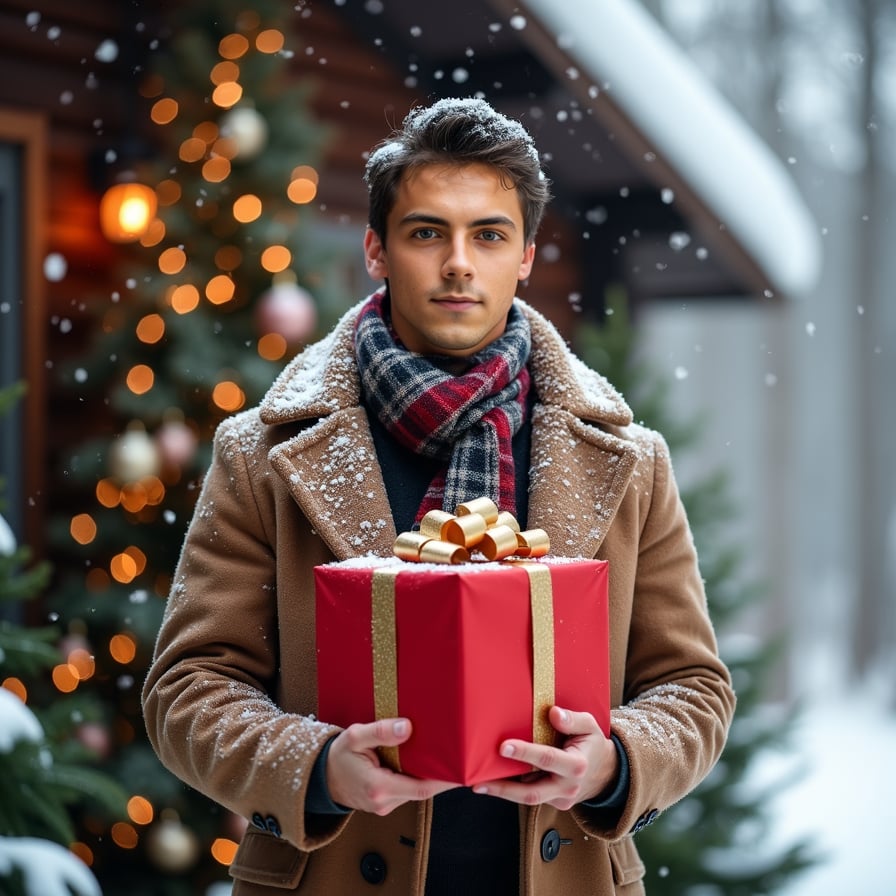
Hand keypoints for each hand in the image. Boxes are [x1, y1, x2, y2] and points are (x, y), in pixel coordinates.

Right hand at [326, 718, 457, 815]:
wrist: (322, 777)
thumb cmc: (339, 755)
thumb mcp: (356, 736)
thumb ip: (381, 732)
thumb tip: (407, 727)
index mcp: (378, 787)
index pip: (420, 788)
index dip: (443, 780)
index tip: (459, 769)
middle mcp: (383, 801)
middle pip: (422, 791)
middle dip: (439, 776)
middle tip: (458, 757)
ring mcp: (384, 805)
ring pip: (415, 792)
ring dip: (428, 777)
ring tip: (443, 756)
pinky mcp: (385, 804)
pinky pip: (406, 792)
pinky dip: (416, 779)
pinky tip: (422, 763)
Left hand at [473, 706, 617, 810]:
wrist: (606, 772)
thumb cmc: (592, 744)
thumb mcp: (590, 726)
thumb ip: (573, 720)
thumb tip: (553, 713)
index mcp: (577, 765)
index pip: (547, 758)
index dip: (525, 753)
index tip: (504, 746)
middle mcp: (568, 786)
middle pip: (533, 792)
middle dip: (505, 788)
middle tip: (480, 781)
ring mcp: (560, 799)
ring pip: (529, 798)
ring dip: (503, 792)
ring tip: (479, 785)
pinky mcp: (553, 803)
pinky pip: (532, 796)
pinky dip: (513, 790)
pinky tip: (493, 783)